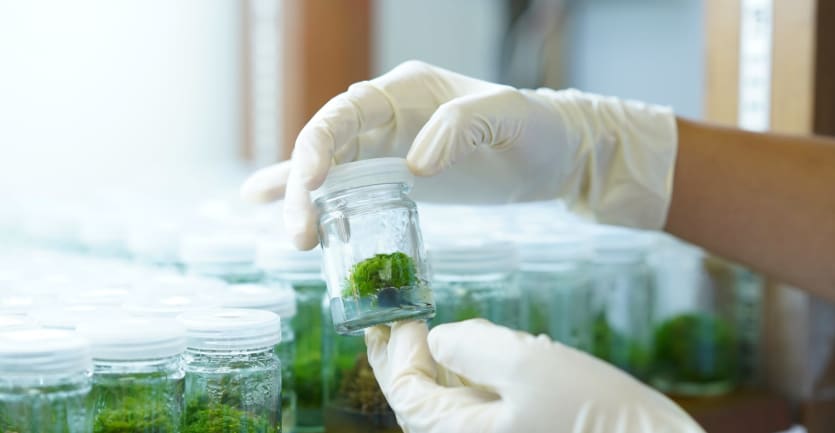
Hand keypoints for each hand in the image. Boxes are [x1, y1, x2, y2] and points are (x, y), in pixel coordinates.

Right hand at [241, 60, 676, 248]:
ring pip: (326, 166)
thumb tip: (414, 163)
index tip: (311, 186)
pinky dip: (303, 191)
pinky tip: (266, 202)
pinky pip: (341, 182)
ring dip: (300, 197)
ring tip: (295, 236)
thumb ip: (462, 127)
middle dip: (304, 186)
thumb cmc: (536, 130)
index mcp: (406, 93)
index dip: (319, 146)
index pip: (346, 114)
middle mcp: (386, 116)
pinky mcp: (391, 175)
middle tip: (303, 235)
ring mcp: (385, 146)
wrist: (554, 155)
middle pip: (326, 144)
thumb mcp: (509, 117)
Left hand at [365, 319, 703, 432]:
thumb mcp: (526, 364)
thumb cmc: (594, 412)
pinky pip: (483, 403)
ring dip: (440, 363)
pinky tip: (484, 347)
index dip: (398, 352)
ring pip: (452, 400)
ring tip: (436, 328)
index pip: (409, 394)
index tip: (403, 316)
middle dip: (407, 358)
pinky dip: (474, 372)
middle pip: (423, 401)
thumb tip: (440, 339)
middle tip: (395, 322)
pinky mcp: (523, 429)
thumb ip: (472, 347)